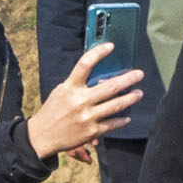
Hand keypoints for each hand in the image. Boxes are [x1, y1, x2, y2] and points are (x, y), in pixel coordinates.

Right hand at [26, 47, 145, 163]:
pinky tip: (127, 117)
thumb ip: (77, 84)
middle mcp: (80, 101)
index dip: (98, 53)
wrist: (43, 136)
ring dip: (130, 98)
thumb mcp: (61, 91)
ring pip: (116, 105)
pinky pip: (112, 124)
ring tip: (138, 93)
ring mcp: (87, 117)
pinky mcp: (92, 131)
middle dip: (128, 79)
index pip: (85, 64)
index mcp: (70, 87)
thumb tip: (98, 76)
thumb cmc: (53, 111)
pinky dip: (122, 120)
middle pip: (110, 87)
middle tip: (139, 74)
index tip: (111, 46)